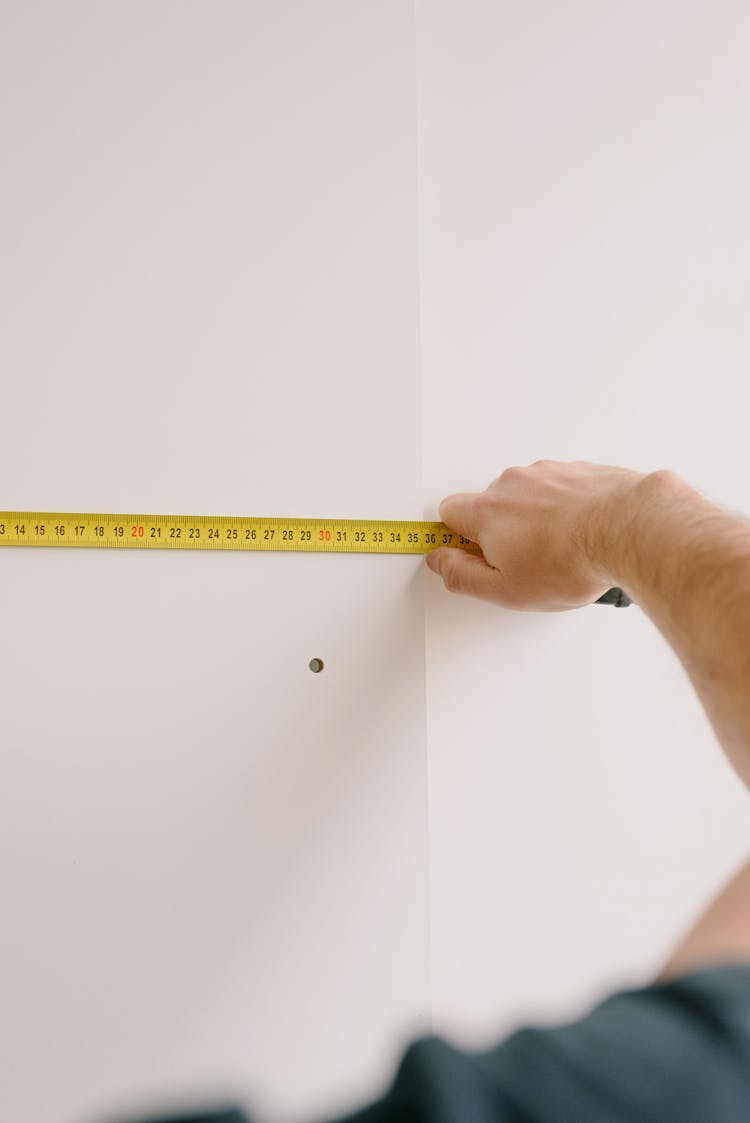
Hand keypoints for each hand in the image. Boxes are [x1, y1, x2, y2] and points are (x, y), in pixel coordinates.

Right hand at [427, 459, 646, 610]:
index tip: (474, 556)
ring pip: (529, 496)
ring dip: (538, 519)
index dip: (458, 538)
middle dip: (503, 531)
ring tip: (563, 550)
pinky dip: (568, 508)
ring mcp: (548, 473)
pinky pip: (563, 489)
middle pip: (492, 505)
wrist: (630, 529)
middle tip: (527, 563)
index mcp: (487, 511)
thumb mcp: (505, 589)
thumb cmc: (573, 561)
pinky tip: (585, 533)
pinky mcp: (580, 470)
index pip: (449, 513)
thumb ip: (462, 575)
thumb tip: (440, 563)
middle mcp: (513, 483)